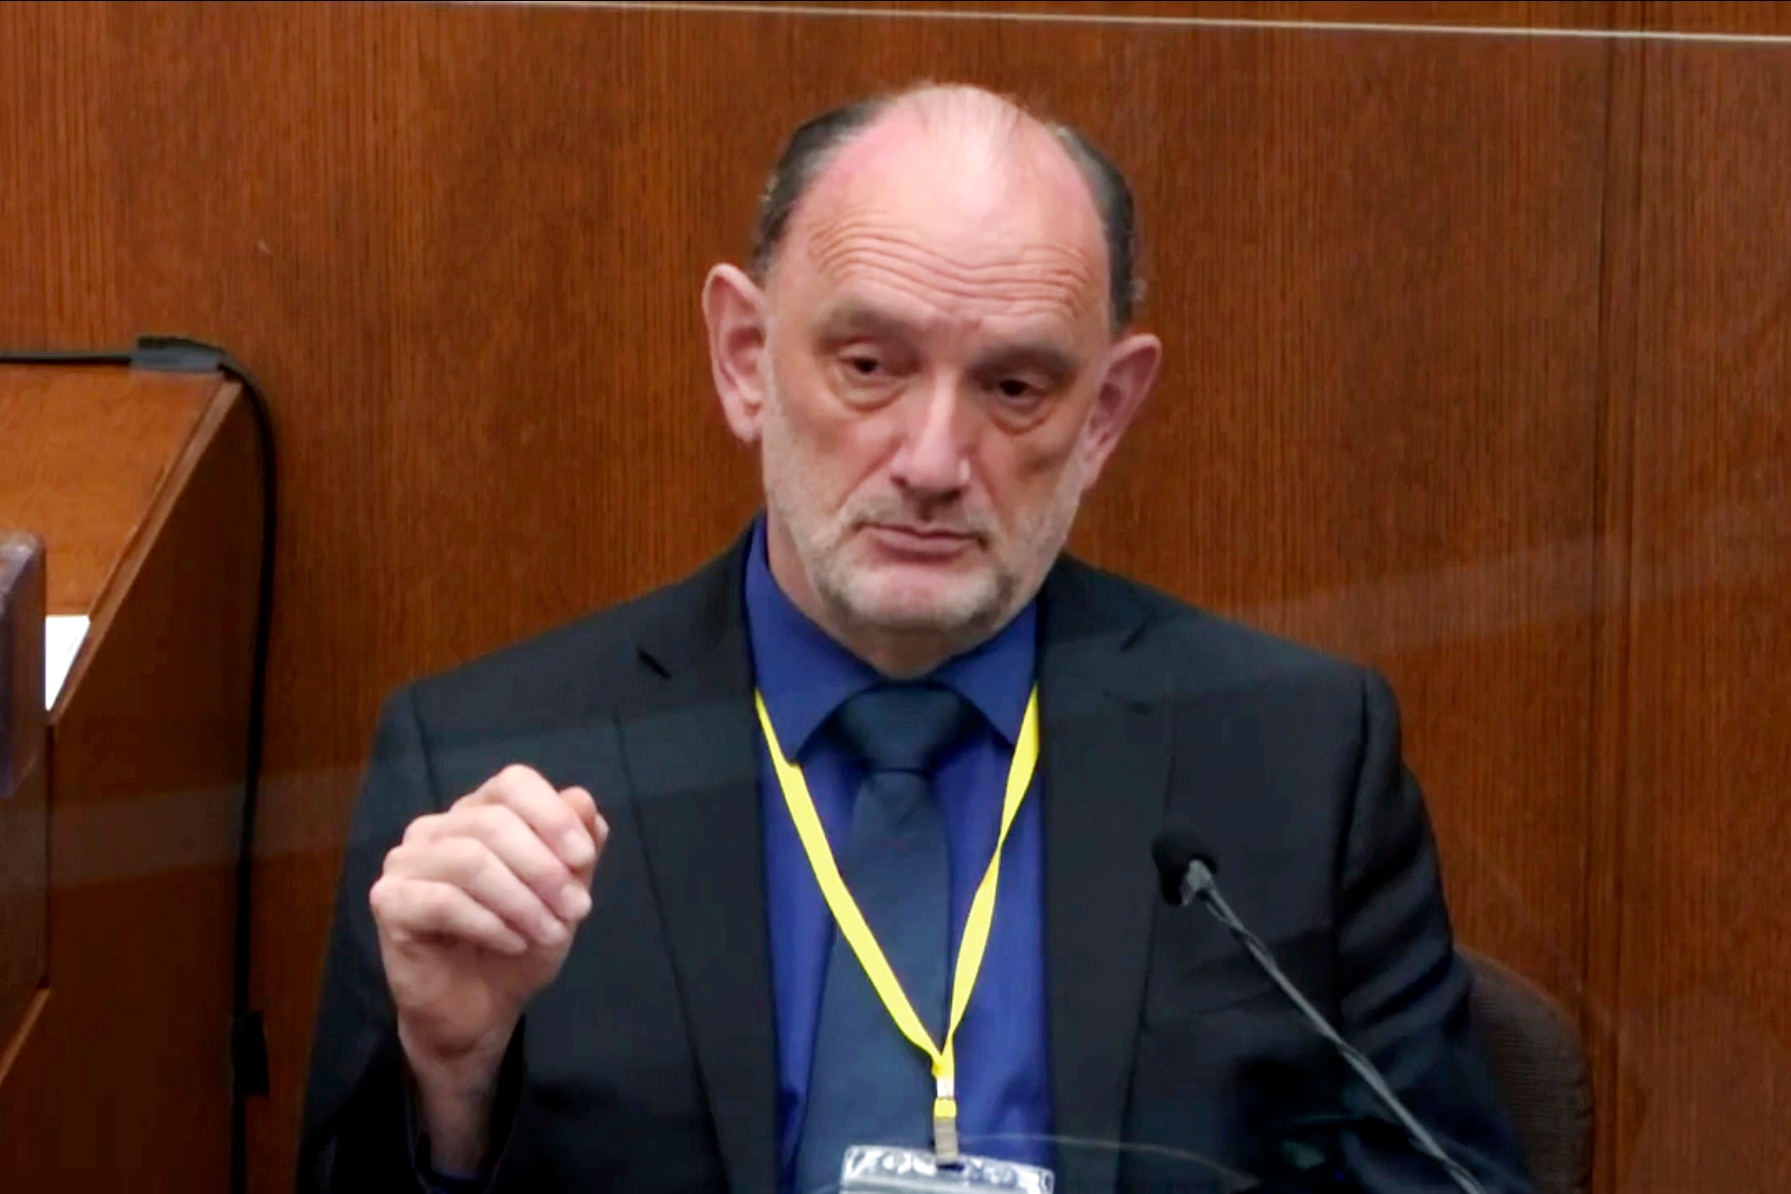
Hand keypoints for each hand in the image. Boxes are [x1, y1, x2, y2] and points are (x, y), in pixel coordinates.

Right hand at [370, 764, 606, 1149]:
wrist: (480, 1010)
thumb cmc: (521, 942)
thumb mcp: (566, 894)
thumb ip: (577, 848)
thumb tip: (582, 801)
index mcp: (479, 811)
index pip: (513, 783)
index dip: (552, 815)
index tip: (583, 858)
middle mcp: (437, 827)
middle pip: (494, 822)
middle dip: (545, 868)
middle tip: (577, 909)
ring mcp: (406, 862)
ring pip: (470, 860)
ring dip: (522, 900)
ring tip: (549, 932)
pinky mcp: (390, 902)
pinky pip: (443, 901)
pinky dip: (489, 923)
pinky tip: (513, 942)